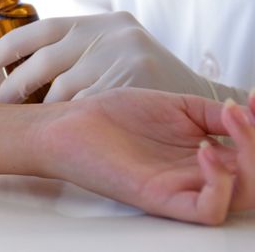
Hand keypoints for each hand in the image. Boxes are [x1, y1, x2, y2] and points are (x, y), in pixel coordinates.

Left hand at [0, 11, 220, 102]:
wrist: (192, 95)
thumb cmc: (135, 77)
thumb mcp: (105, 50)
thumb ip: (70, 54)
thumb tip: (13, 72)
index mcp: (92, 21)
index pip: (38, 30)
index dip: (3, 49)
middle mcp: (106, 32)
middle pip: (43, 62)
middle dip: (13, 89)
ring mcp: (122, 54)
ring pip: (62, 91)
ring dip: (42, 111)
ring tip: (28, 124)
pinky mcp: (135, 78)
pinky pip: (87, 107)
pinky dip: (70, 121)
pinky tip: (60, 130)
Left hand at [35, 88, 254, 224]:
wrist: (72, 124)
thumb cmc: (115, 116)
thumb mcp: (176, 106)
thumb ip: (213, 114)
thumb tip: (247, 112)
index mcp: (204, 155)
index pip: (251, 154)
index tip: (254, 98)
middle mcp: (197, 175)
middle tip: (241, 114)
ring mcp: (180, 188)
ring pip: (243, 198)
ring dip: (251, 160)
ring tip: (229, 125)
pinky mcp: (159, 198)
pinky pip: (208, 209)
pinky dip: (220, 183)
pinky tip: (205, 151)